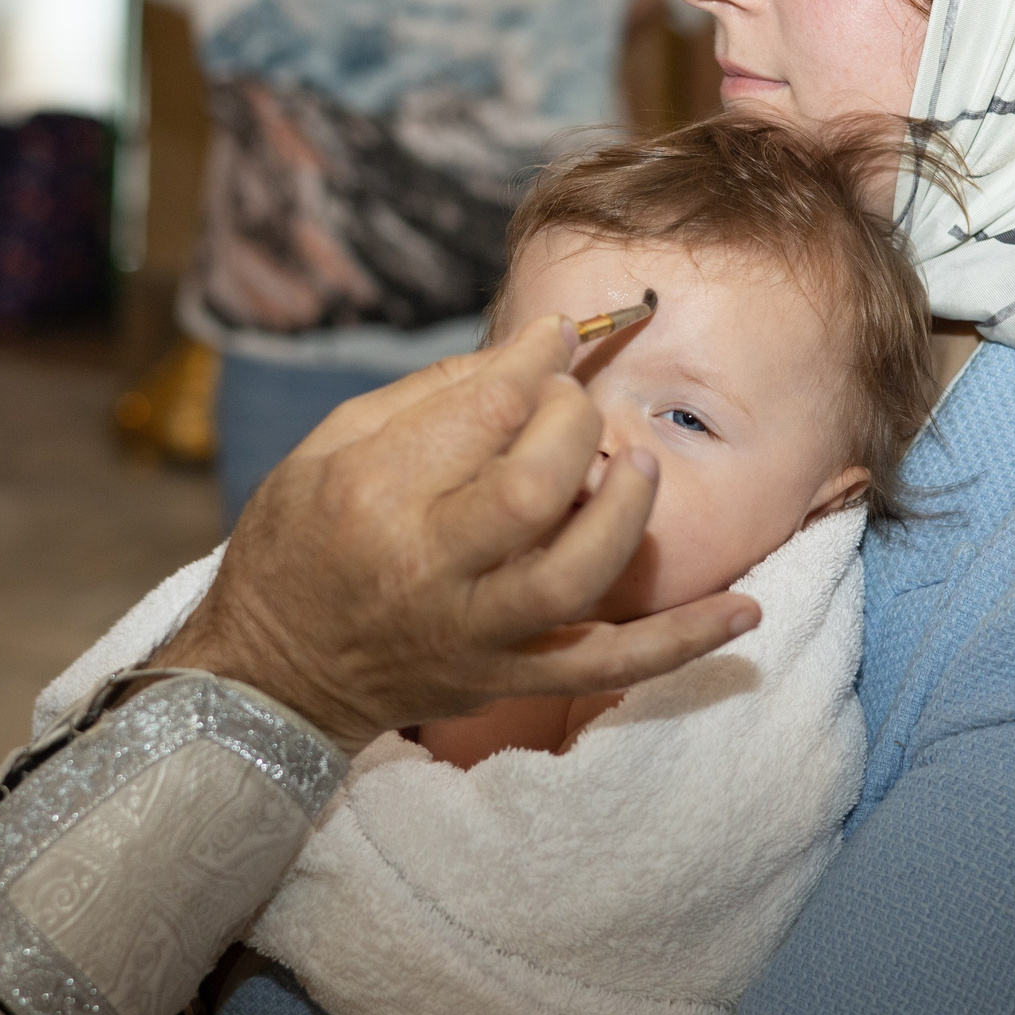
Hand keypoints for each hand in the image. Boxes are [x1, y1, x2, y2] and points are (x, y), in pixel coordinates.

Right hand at [156, 315, 761, 747]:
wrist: (270, 674)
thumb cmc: (298, 543)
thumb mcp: (331, 447)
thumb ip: (433, 396)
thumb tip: (534, 346)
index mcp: (376, 494)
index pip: (483, 409)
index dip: (539, 358)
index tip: (561, 336)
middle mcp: (427, 567)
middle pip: (535, 485)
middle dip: (578, 423)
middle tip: (579, 404)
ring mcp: (472, 631)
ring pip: (577, 571)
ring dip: (628, 510)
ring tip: (639, 467)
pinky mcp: (504, 678)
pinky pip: (607, 666)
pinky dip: (682, 642)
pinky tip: (744, 611)